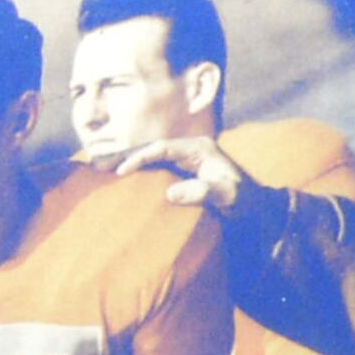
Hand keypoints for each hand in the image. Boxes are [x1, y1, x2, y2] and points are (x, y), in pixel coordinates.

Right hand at [109, 135, 247, 217]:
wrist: (256, 207)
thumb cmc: (243, 201)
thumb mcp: (227, 196)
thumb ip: (202, 192)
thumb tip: (170, 193)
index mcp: (199, 148)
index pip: (162, 148)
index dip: (140, 157)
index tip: (120, 170)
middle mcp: (190, 150)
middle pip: (152, 149)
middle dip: (125, 155)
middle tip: (98, 165)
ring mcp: (186, 160)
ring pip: (151, 157)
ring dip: (128, 163)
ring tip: (101, 170)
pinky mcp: (183, 172)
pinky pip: (155, 169)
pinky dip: (137, 172)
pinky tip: (121, 179)